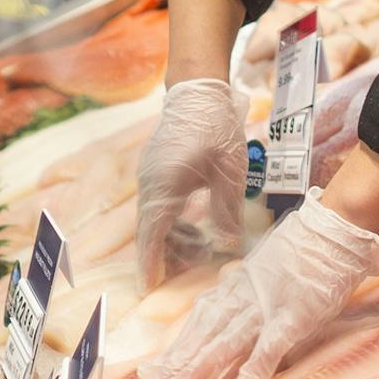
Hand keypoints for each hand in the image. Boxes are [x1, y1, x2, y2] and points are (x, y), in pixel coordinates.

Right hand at [135, 77, 248, 290]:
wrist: (198, 91)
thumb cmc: (216, 129)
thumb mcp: (229, 173)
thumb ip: (226, 211)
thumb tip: (227, 245)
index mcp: (164, 187)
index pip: (152, 235)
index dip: (151, 263)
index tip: (149, 288)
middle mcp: (150, 184)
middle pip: (149, 230)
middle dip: (161, 257)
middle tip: (174, 280)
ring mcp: (149, 176)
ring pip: (154, 218)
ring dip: (170, 238)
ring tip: (194, 255)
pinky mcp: (155, 169)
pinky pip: (158, 204)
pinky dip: (170, 221)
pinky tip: (191, 228)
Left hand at [144, 192, 378, 378]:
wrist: (331, 229)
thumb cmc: (299, 254)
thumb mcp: (261, 276)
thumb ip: (242, 299)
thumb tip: (219, 326)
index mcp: (233, 290)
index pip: (197, 324)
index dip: (174, 351)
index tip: (151, 375)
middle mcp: (241, 299)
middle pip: (204, 336)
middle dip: (178, 366)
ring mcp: (266, 307)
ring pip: (228, 340)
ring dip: (203, 367)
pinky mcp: (294, 314)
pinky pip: (274, 341)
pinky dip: (260, 362)